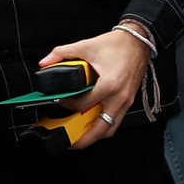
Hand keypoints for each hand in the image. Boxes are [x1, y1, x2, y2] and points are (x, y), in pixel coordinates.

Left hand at [39, 28, 151, 150]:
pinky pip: (117, 120)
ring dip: (96, 135)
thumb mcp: (86, 46)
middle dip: (84, 139)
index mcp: (109, 85)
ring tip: (81, 138)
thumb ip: (62, 53)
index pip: (83, 105)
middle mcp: (119, 97)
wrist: (138, 41)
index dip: (67, 105)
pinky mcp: (129, 100)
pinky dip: (105, 126)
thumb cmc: (117, 44)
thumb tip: (45, 62)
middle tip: (70, 142)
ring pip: (111, 128)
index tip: (60, 101)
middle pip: (101, 128)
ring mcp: (126, 101)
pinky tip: (94, 124)